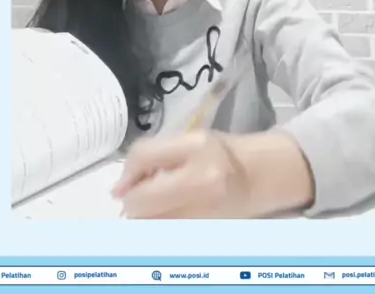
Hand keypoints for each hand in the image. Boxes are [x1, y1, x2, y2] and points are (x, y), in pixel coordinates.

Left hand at [111, 131, 253, 218]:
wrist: (255, 176)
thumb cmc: (217, 152)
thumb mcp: (187, 140)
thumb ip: (152, 156)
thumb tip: (119, 189)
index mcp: (196, 146)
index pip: (143, 156)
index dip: (126, 172)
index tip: (123, 183)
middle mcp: (202, 179)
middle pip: (142, 200)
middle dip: (132, 201)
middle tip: (137, 196)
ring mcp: (206, 208)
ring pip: (151, 223)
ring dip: (144, 216)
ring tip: (156, 204)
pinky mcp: (207, 230)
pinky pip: (167, 233)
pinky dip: (159, 227)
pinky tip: (168, 216)